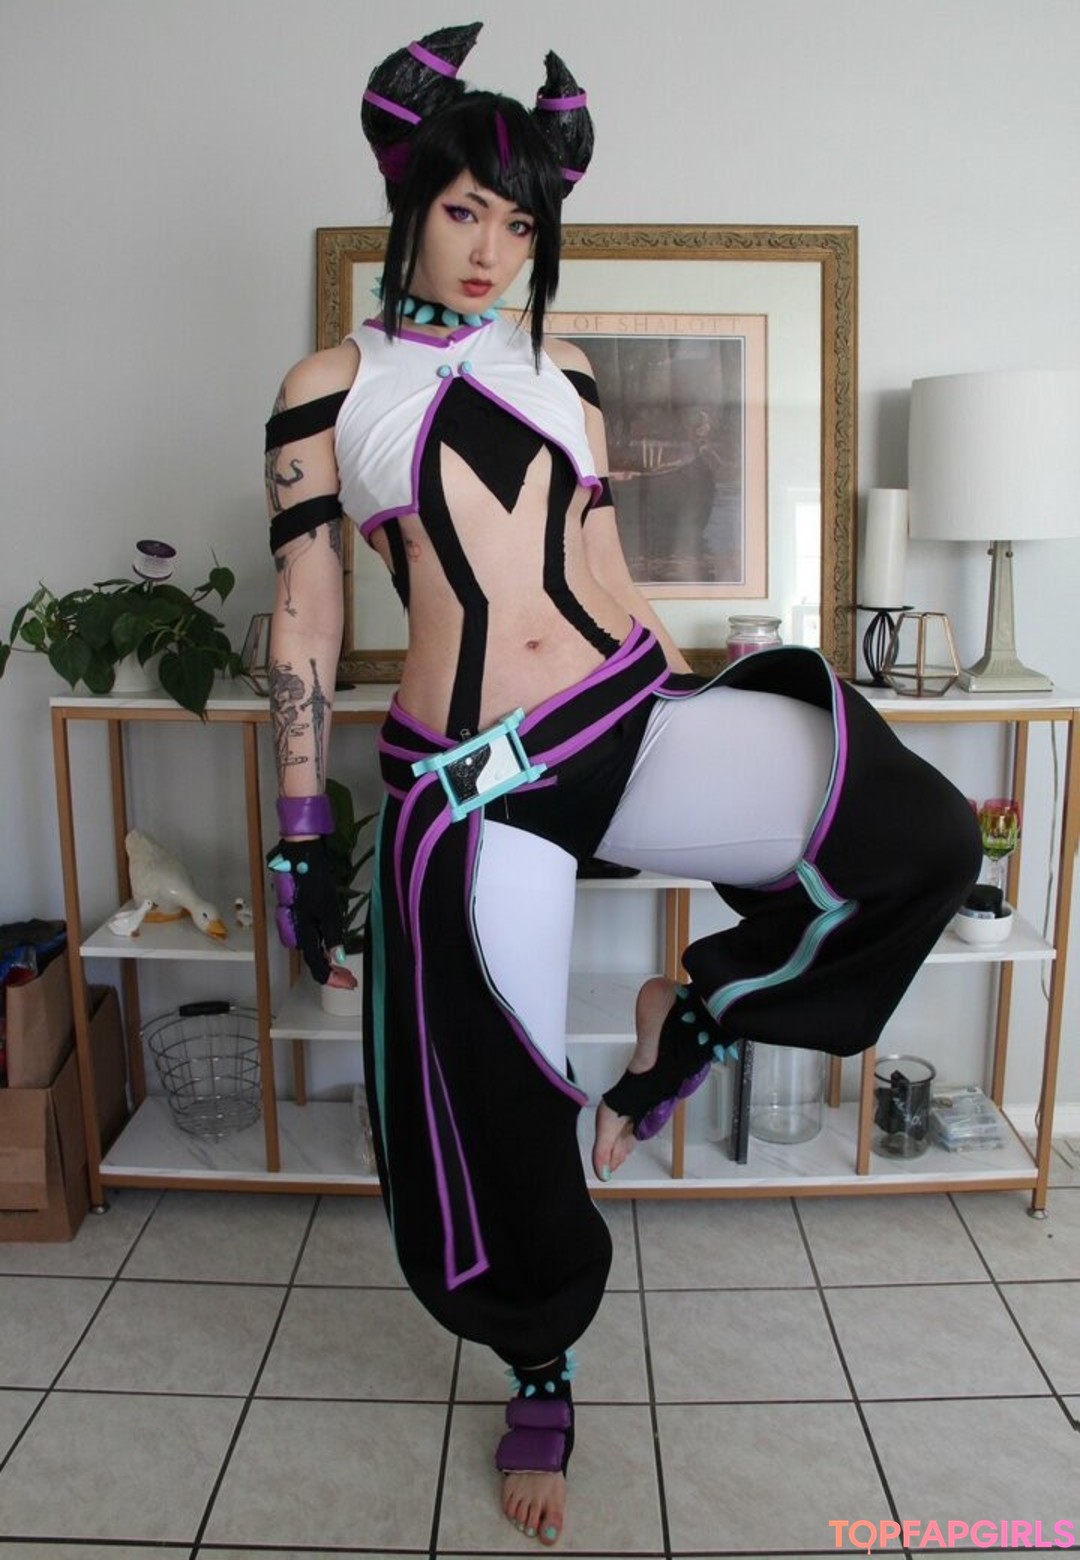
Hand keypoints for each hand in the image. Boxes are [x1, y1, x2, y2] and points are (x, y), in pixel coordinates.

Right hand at [266, 837, 355, 986]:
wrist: (300, 856)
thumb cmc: (314, 880)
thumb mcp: (328, 908)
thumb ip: (332, 935)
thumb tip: (337, 959)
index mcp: (302, 931)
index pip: (316, 965)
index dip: (333, 979)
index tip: (349, 985)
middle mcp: (296, 931)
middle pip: (313, 960)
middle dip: (331, 971)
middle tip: (349, 977)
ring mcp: (296, 922)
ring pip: (311, 949)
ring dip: (326, 959)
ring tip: (343, 967)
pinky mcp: (299, 914)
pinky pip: (310, 937)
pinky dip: (322, 946)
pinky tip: (330, 945)